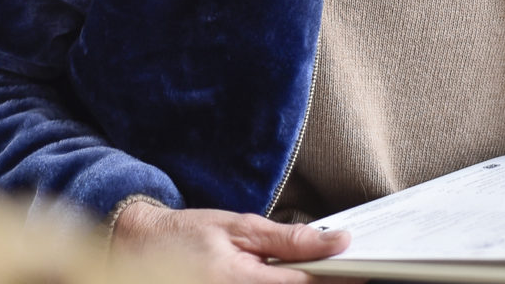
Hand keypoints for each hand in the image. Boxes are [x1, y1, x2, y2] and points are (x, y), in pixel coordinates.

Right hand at [110, 202, 357, 283]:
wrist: (139, 251)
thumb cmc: (187, 235)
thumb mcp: (239, 227)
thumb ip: (287, 239)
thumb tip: (333, 241)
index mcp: (241, 280)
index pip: (305, 283)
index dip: (340, 277)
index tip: (365, 269)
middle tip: (349, 272)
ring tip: (319, 273)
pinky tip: (290, 278)